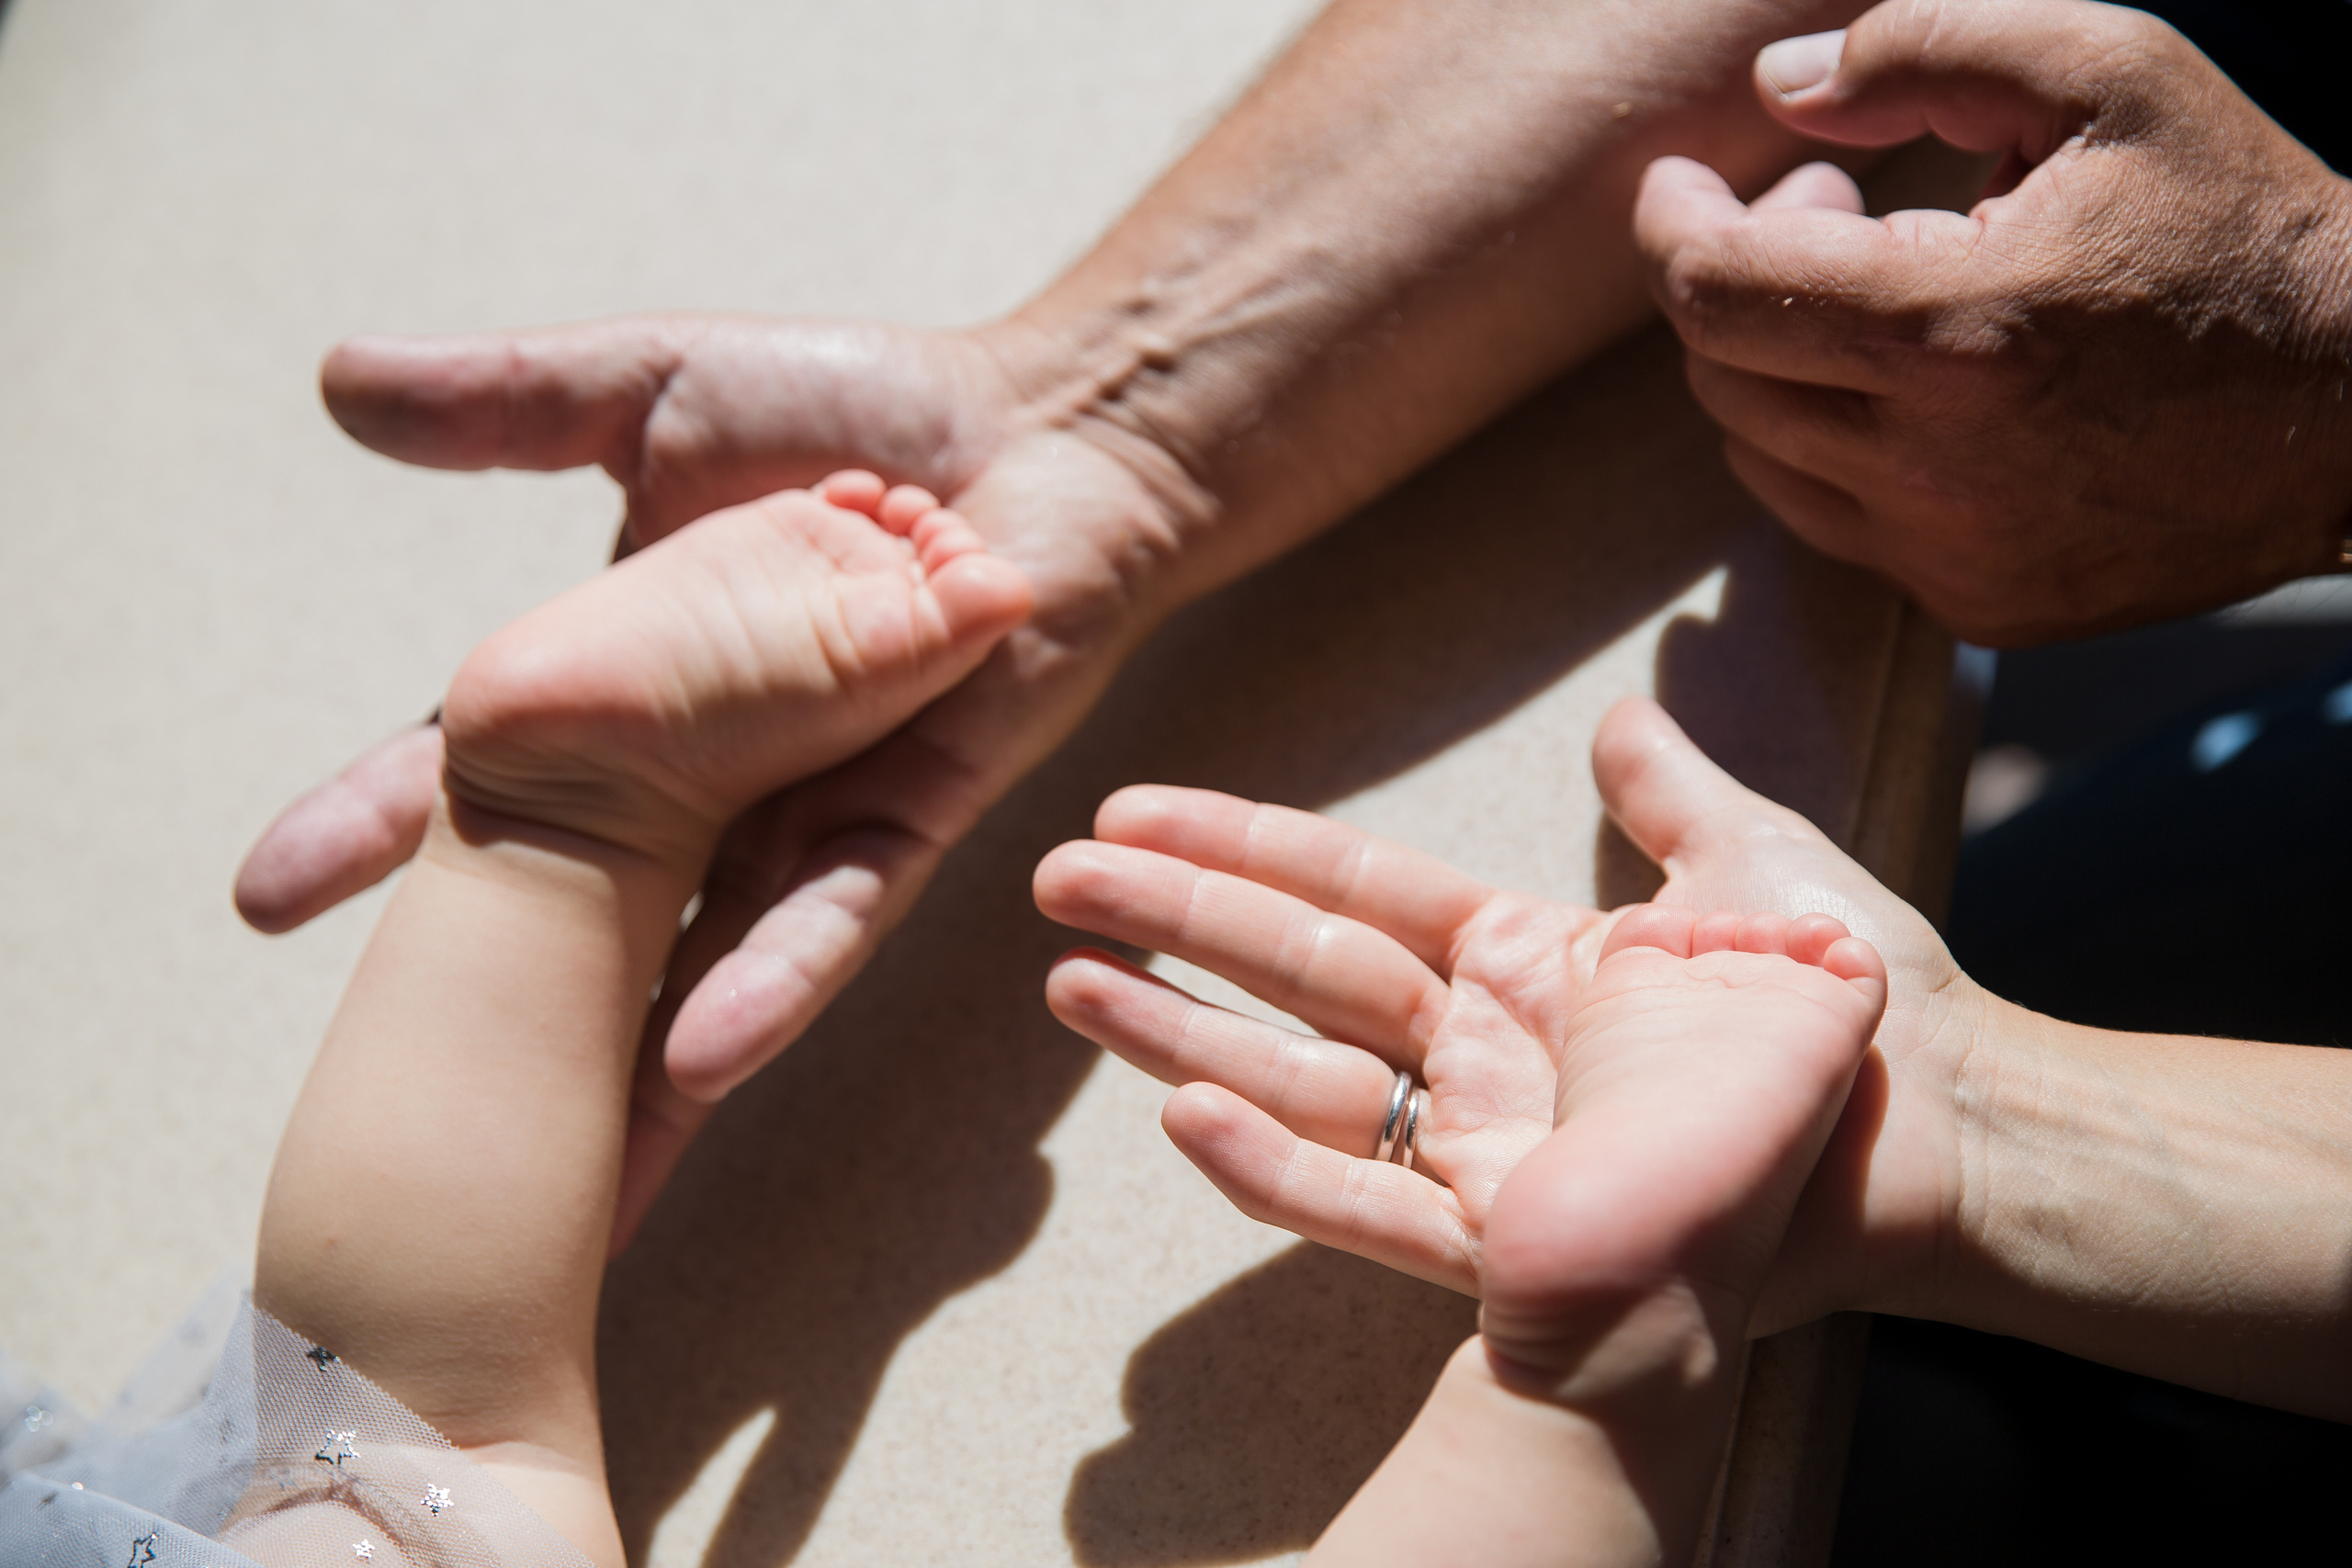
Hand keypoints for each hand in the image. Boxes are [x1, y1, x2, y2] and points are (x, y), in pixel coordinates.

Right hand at [236, 314, 1203, 1244]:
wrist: (1051, 430)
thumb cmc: (867, 405)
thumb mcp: (659, 394)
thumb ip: (512, 403)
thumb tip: (337, 388)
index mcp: (630, 682)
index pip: (476, 766)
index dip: (371, 825)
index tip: (266, 901)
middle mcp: (702, 771)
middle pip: (570, 903)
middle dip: (480, 1003)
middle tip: (384, 1112)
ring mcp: (800, 808)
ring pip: (696, 957)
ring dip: (623, 1067)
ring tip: (549, 1174)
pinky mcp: (907, 817)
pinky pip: (833, 916)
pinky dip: (772, 978)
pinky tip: (701, 1059)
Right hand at [1035, 696, 1983, 1333]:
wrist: (1956, 1135)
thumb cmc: (1861, 1003)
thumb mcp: (1757, 866)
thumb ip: (1672, 797)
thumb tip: (1626, 707)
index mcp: (1524, 958)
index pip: (1351, 887)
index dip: (1242, 846)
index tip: (1137, 809)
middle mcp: (1485, 1047)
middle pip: (1298, 968)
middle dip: (1174, 919)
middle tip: (1053, 879)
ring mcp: (1488, 1142)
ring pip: (1301, 1081)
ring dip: (1180, 1031)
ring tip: (1070, 986)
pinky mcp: (1513, 1232)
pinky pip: (1368, 1204)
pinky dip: (1274, 1167)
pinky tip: (1184, 1111)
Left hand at [1635, 0, 2351, 643]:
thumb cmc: (2239, 220)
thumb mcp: (2107, 73)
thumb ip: (1923, 49)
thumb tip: (1776, 90)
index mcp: (1951, 330)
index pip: (1712, 291)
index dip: (1672, 225)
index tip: (1684, 185)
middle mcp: (1931, 466)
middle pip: (1721, 374)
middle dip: (1736, 278)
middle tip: (1823, 209)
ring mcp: (1948, 553)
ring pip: (1760, 456)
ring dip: (1778, 366)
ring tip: (1873, 290)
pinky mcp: (1972, 605)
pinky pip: (1832, 522)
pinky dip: (1836, 447)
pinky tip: (1914, 386)